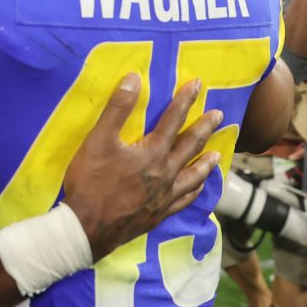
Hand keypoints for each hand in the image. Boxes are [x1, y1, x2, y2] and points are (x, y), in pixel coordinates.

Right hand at [63, 74, 221, 261]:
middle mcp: (165, 173)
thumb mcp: (98, 140)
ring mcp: (164, 197)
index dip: (185, 100)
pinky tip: (197, 189)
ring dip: (205, 162)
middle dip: (204, 128)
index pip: (173, 120)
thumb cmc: (91, 181)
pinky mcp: (159, 214)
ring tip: (216, 154)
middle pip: (190, 146)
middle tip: (219, 116)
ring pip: (193, 176)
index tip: (197, 85)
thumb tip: (134, 79)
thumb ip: (117, 109)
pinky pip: (184, 200)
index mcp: (152, 153)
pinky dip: (194, 191)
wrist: (88, 227)